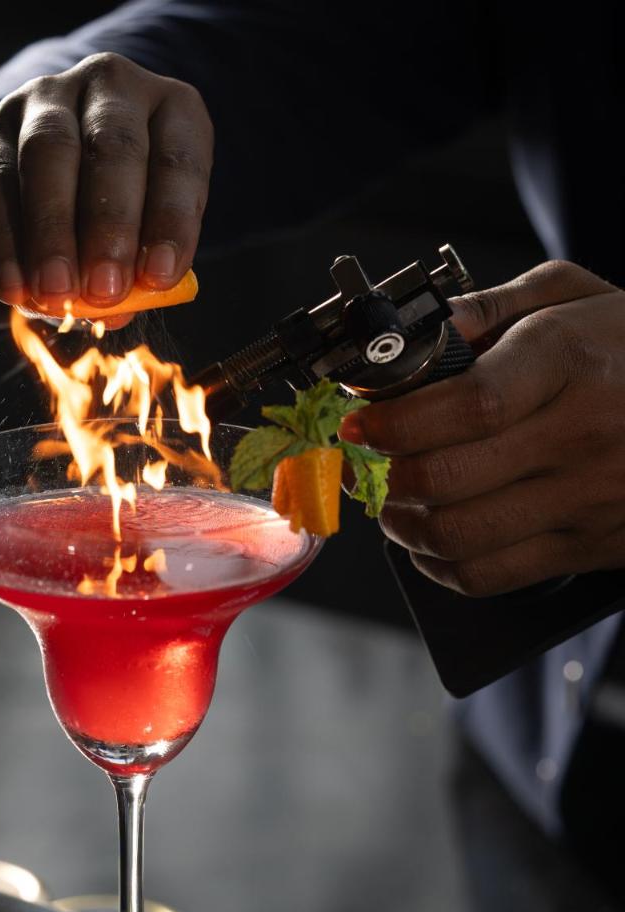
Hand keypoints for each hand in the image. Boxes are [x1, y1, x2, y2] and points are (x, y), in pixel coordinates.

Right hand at [0, 53, 212, 328]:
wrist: (18, 212)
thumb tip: (118, 311)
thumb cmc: (98, 229)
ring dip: (55, 230)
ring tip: (59, 293)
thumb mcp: (133, 249)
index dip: (172, 219)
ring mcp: (43, 102)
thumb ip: (132, 277)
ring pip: (49, 153)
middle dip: (111, 225)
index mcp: (167, 111)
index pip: (178, 158)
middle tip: (105, 289)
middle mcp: (109, 88)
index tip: (160, 276)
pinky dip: (5, 243)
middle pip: (112, 146)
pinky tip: (14, 288)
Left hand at [339, 261, 624, 595]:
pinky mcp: (589, 546)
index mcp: (570, 364)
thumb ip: (496, 306)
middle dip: (383, 475)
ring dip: (401, 525)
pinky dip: (439, 567)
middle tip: (362, 462)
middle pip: (447, 478)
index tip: (361, 421)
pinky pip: (490, 576)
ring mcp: (586, 499)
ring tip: (389, 502)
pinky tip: (426, 542)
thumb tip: (423, 329)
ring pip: (459, 536)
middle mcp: (578, 437)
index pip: (468, 405)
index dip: (397, 421)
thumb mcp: (578, 297)